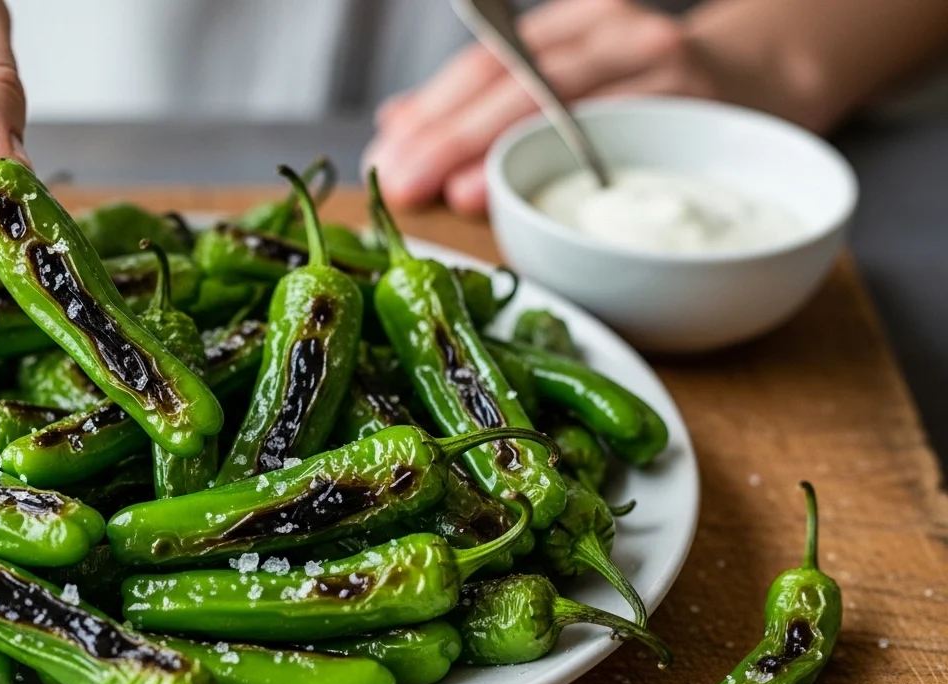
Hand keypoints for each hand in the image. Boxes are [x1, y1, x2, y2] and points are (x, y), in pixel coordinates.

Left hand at [364, 0, 720, 214]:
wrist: (765, 83)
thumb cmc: (647, 96)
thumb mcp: (565, 81)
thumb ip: (486, 100)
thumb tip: (397, 122)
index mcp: (571, 20)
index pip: (487, 60)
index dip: (433, 107)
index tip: (389, 151)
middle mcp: (611, 30)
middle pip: (514, 81)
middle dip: (450, 135)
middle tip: (404, 183)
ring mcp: (656, 63)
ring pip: (561, 105)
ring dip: (500, 152)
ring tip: (452, 193)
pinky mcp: (693, 104)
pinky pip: (618, 136)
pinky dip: (566, 166)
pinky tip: (526, 192)